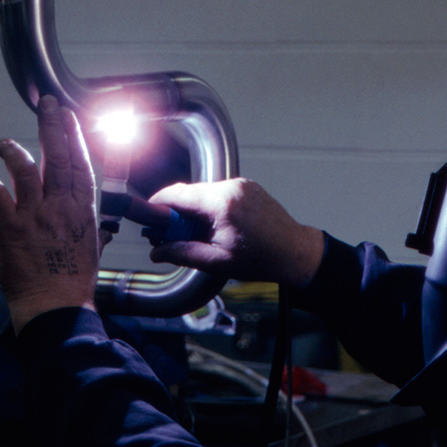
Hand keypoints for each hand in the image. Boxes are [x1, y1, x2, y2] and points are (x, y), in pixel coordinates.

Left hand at [0, 96, 101, 333]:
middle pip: (56, 157)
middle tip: (46, 105)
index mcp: (82, 213)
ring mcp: (34, 216)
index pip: (80, 165)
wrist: (54, 307)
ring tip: (5, 144)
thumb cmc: (72, 283)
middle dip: (51, 127)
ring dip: (14, 152)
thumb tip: (100, 229)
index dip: (74, 138)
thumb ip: (92, 232)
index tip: (68, 118)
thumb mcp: (91, 251)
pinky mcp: (9, 228)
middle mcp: (60, 208)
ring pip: (24, 170)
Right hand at [147, 178, 324, 287]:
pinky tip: (216, 227)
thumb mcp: (218, 262)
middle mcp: (231, 188)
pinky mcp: (248, 187)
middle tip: (172, 236)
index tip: (150, 218)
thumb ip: (184, 254)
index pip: (177, 194)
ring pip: (204, 193)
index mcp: (222, 204)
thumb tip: (157, 253)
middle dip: (177, 213)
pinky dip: (211, 207)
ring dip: (195, 211)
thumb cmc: (262, 260)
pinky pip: (219, 193)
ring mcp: (242, 185)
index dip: (158, 205)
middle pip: (189, 193)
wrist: (296, 253)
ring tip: (200, 236)